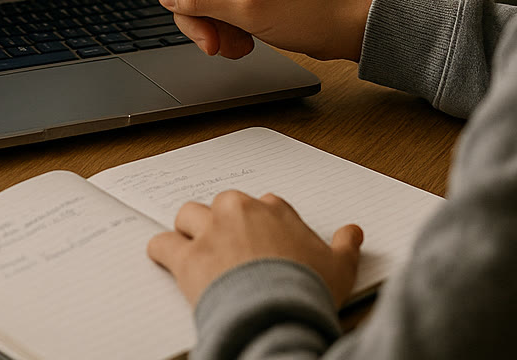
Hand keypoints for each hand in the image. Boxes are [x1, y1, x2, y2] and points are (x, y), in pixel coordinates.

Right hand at [117, 0, 374, 61]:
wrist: (346, 27)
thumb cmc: (311, 9)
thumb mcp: (248, 7)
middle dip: (194, 16)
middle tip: (211, 43)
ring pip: (200, 0)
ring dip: (211, 28)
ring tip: (236, 45)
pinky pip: (217, 9)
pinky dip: (224, 30)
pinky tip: (245, 42)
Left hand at [147, 191, 363, 306]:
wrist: (277, 312)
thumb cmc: (307, 289)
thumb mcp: (340, 268)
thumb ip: (346, 245)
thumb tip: (354, 232)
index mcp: (275, 210)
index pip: (263, 203)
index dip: (260, 222)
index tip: (261, 238)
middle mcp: (240, 212)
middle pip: (223, 204)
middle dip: (223, 221)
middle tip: (229, 245)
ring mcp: (210, 233)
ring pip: (188, 215)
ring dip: (189, 229)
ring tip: (194, 245)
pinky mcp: (186, 258)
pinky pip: (163, 244)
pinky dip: (162, 251)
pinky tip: (164, 256)